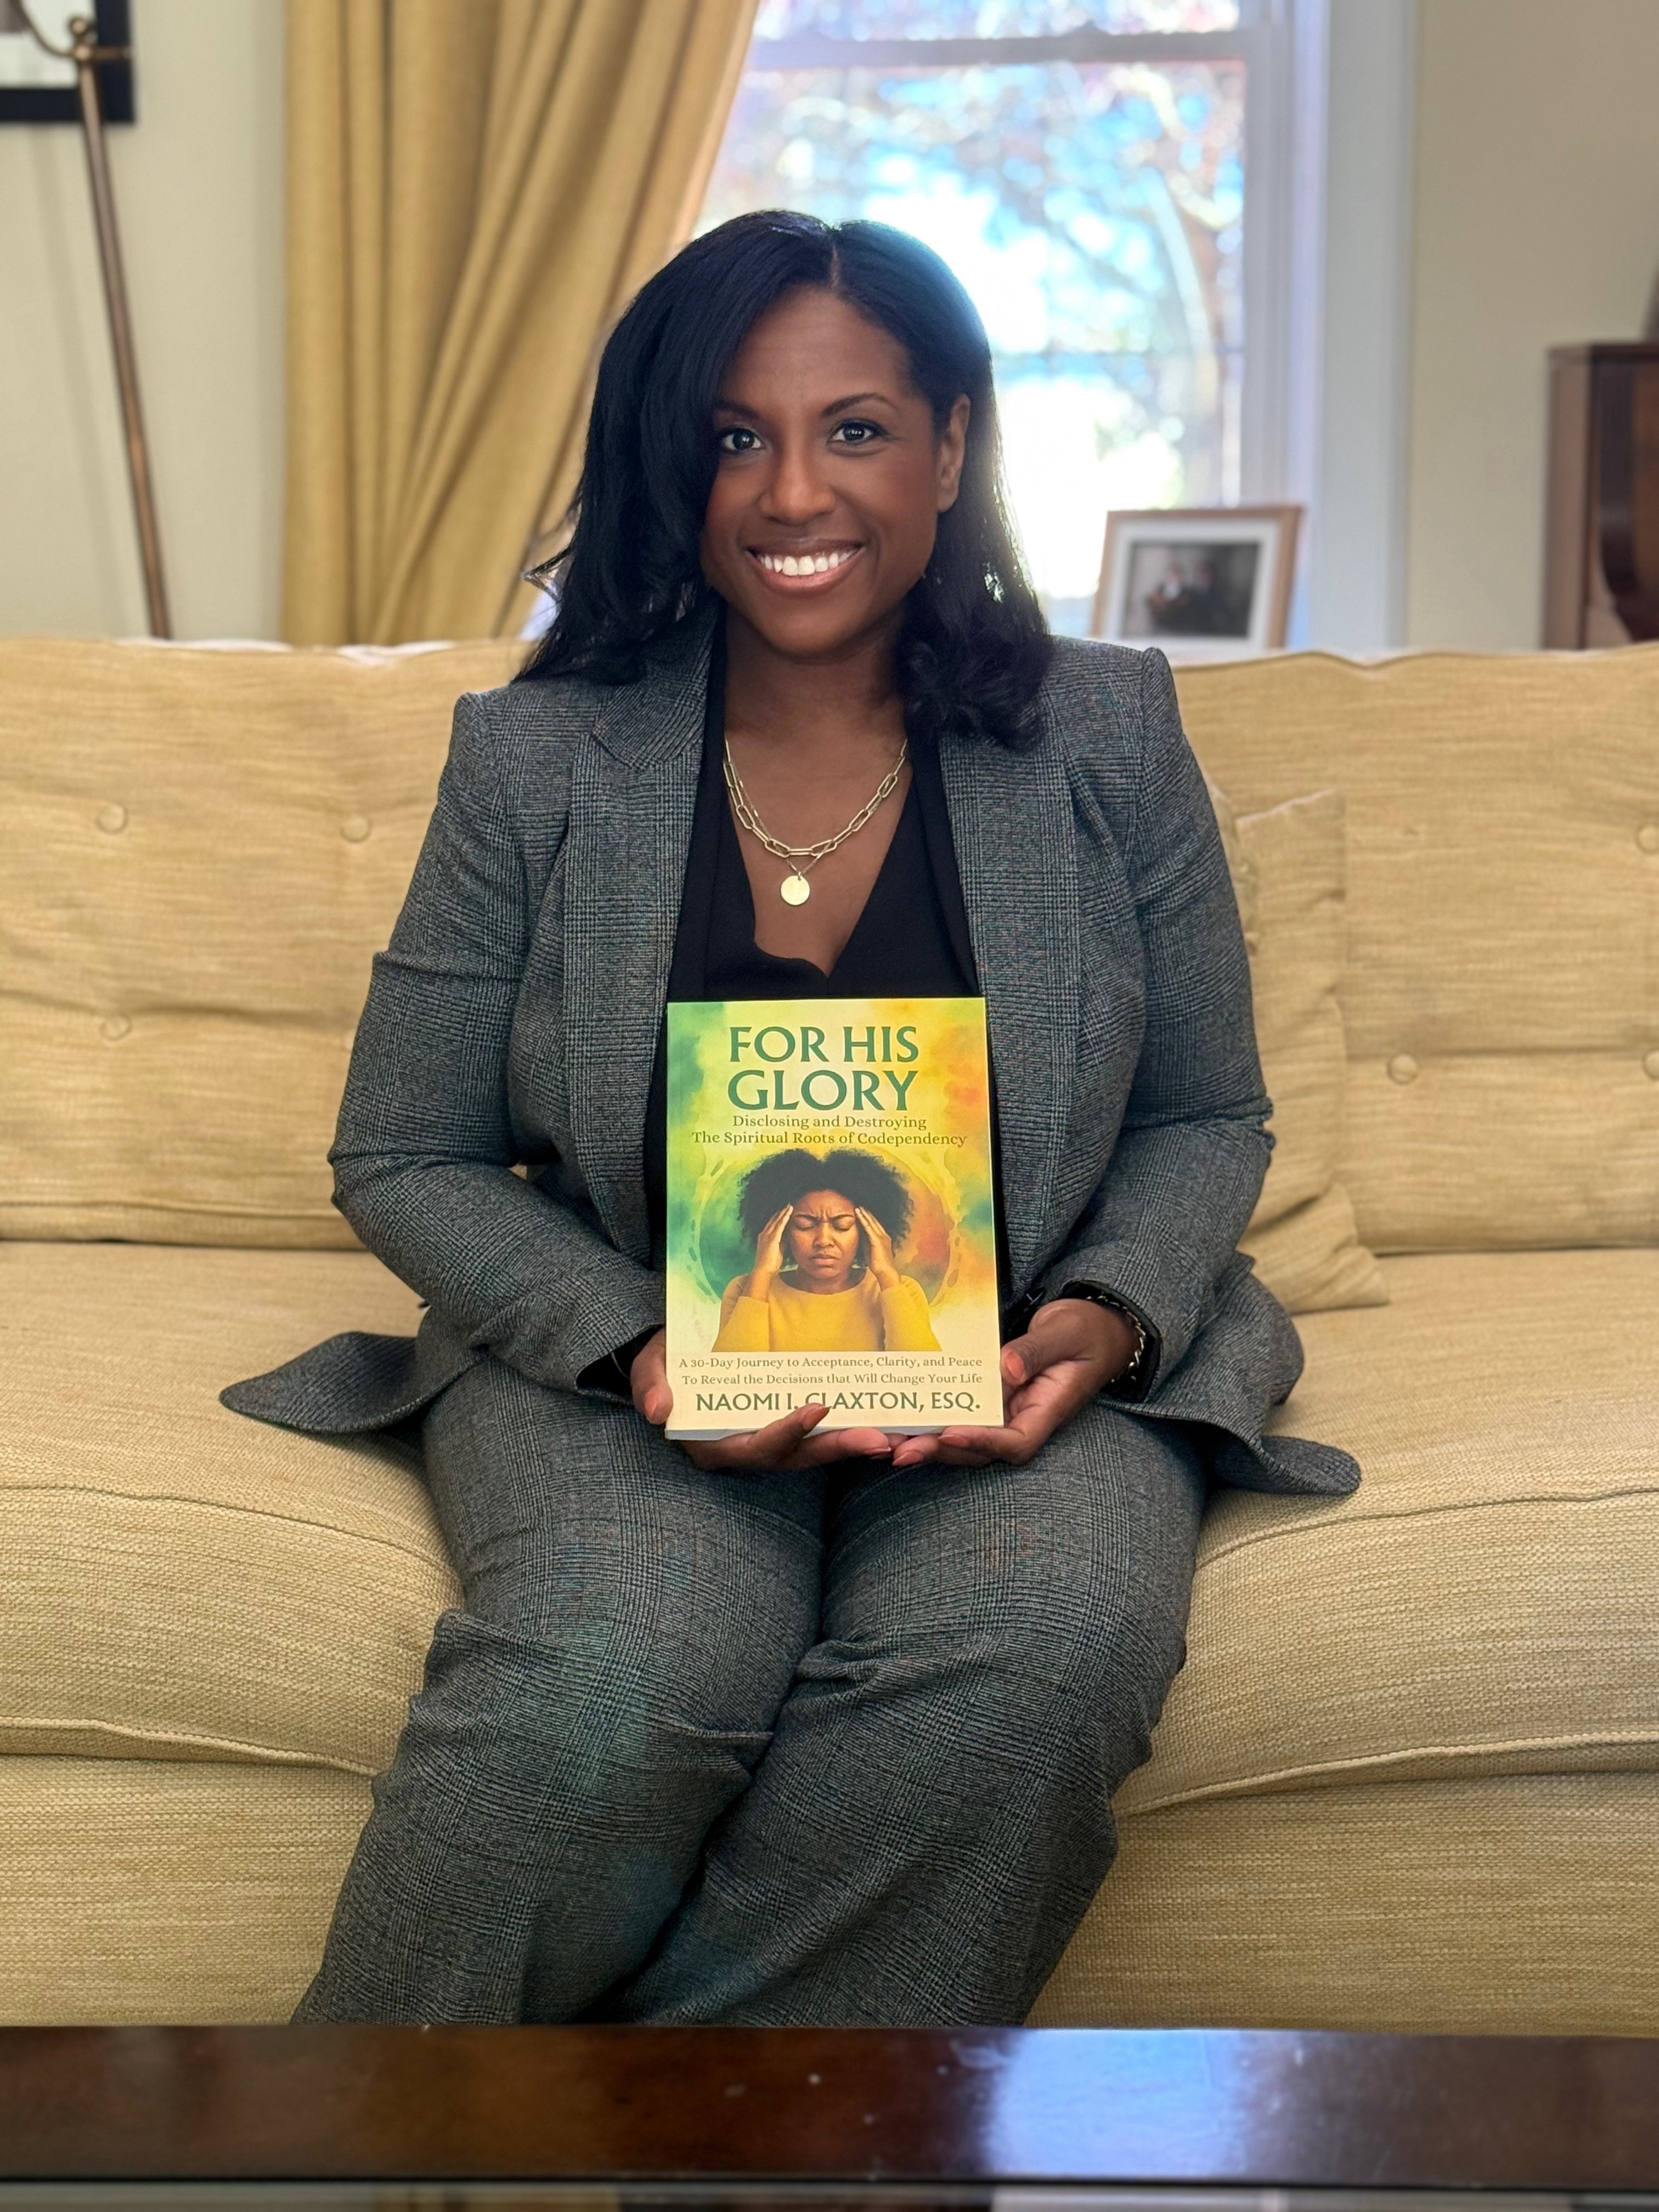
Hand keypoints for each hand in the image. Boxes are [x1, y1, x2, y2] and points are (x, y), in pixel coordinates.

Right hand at [628, 1328, 892, 1472]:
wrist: (675, 1360)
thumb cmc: (664, 1363)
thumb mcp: (650, 1366)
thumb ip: (650, 1383)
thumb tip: (656, 1408)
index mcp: (715, 1444)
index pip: (755, 1446)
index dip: (786, 1431)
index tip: (816, 1407)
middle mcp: (746, 1450)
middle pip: (798, 1457)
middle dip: (838, 1448)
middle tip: (881, 1441)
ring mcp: (768, 1442)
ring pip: (815, 1451)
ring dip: (853, 1445)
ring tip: (894, 1438)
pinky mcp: (785, 1429)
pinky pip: (820, 1436)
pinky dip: (850, 1432)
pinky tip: (885, 1424)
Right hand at [746, 1204, 793, 1298]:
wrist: (764, 1271)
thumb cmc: (771, 1263)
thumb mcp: (778, 1250)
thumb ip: (782, 1242)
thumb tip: (789, 1236)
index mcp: (764, 1236)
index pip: (772, 1223)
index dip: (778, 1215)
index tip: (784, 1209)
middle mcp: (764, 1234)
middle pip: (773, 1218)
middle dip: (780, 1210)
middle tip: (787, 1202)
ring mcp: (767, 1235)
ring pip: (776, 1220)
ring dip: (783, 1211)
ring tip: (790, 1204)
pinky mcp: (772, 1238)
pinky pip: (779, 1225)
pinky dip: (784, 1217)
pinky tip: (789, 1211)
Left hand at [854, 1205, 900, 1289]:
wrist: (885, 1272)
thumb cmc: (878, 1265)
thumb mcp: (870, 1251)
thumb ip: (866, 1243)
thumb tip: (859, 1236)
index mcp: (884, 1238)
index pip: (876, 1225)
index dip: (869, 1218)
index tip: (863, 1211)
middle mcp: (884, 1235)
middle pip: (874, 1221)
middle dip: (867, 1213)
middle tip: (860, 1205)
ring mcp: (881, 1237)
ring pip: (871, 1222)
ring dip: (864, 1213)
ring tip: (858, 1206)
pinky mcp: (876, 1240)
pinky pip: (868, 1227)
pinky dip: (863, 1219)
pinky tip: (858, 1214)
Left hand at [887, 1297, 1136, 1469]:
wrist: (1095, 1329)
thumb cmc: (1086, 1330)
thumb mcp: (1066, 1332)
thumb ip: (1036, 1350)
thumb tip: (1008, 1368)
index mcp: (1048, 1410)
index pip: (1016, 1441)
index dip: (983, 1442)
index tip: (951, 1433)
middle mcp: (1024, 1419)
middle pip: (981, 1449)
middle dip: (941, 1451)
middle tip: (901, 1451)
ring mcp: (1006, 1412)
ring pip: (965, 1437)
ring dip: (929, 1442)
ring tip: (891, 1443)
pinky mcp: (992, 1400)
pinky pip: (962, 1414)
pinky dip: (933, 1419)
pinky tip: (901, 1420)